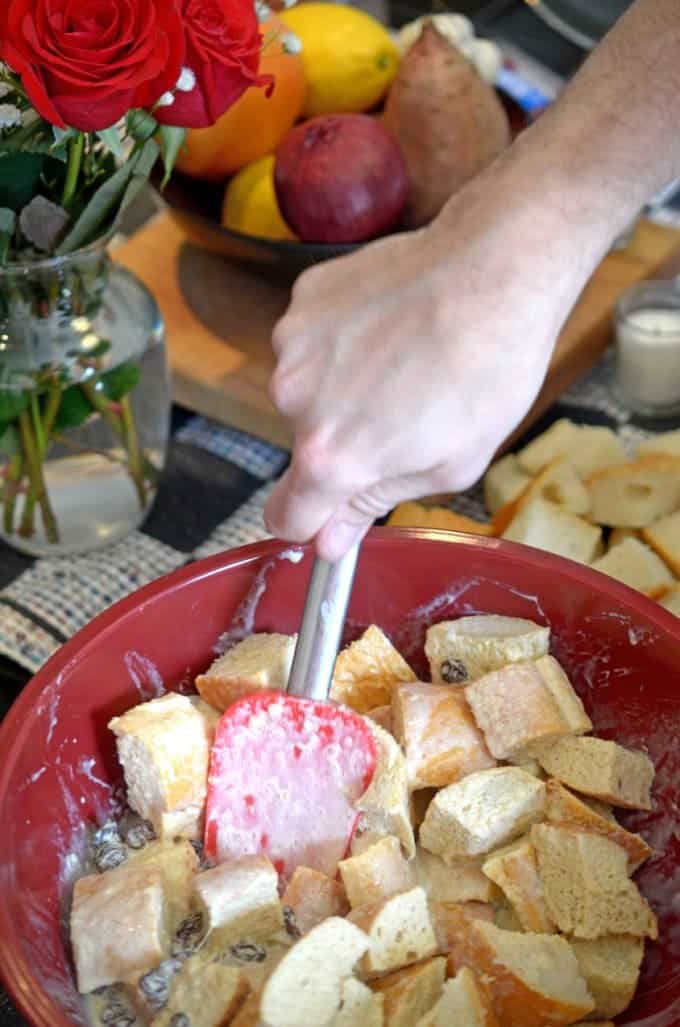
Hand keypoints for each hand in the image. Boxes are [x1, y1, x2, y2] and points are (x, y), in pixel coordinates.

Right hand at [264, 152, 607, 561]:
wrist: (494, 268)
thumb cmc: (487, 372)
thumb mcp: (447, 465)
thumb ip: (372, 505)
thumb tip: (328, 542)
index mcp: (331, 457)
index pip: (284, 518)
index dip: (311, 522)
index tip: (334, 511)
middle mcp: (294, 402)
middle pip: (303, 447)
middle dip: (341, 441)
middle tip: (402, 413)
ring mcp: (293, 345)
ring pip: (306, 390)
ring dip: (341, 387)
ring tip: (402, 362)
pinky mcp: (303, 300)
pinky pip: (312, 341)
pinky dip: (342, 341)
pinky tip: (389, 326)